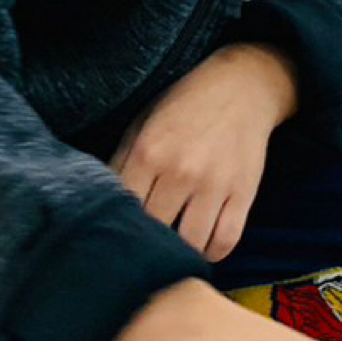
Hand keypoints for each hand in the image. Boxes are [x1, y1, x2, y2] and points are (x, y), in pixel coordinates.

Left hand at [113, 44, 298, 262]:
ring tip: (174, 248)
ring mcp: (214, 184)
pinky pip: (225, 241)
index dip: (119, 226)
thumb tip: (98, 202)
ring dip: (181, 251)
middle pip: (155, 230)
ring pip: (191, 244)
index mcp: (148, 152)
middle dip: (148, 241)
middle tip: (146, 245)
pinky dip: (212, 252)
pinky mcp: (243, 193)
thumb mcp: (142, 124)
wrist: (241, 88)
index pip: (123, 209)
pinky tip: (202, 245)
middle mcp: (180, 171)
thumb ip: (119, 163)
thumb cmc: (184, 107)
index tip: (120, 233)